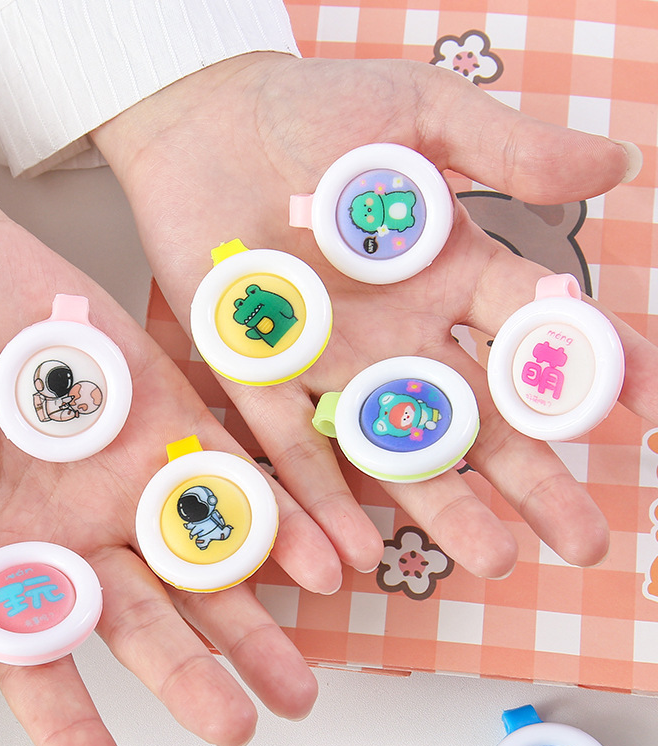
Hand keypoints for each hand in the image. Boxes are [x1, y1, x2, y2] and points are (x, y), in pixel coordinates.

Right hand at [0, 118, 329, 745]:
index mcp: (12, 557)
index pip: (45, 663)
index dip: (73, 732)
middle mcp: (83, 528)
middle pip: (148, 619)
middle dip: (195, 673)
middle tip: (244, 722)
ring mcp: (134, 474)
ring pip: (205, 558)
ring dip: (254, 615)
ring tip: (300, 672)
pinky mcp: (173, 415)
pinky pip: (234, 473)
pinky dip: (277, 516)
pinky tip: (318, 557)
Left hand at [92, 53, 652, 577]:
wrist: (207, 118)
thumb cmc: (314, 109)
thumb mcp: (419, 114)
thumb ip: (506, 149)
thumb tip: (619, 170)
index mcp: (447, 274)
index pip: (532, 334)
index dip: (588, 371)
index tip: (643, 416)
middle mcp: (397, 333)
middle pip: (473, 416)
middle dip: (528, 476)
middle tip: (581, 540)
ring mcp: (329, 361)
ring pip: (393, 447)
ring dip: (440, 506)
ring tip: (492, 560)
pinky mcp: (258, 374)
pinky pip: (293, 445)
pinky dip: (322, 496)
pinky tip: (356, 551)